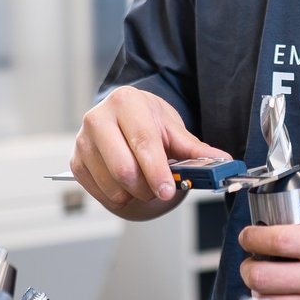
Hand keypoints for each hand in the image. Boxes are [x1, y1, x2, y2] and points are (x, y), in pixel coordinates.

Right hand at [72, 87, 228, 219]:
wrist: (123, 116)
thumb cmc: (148, 120)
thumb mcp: (173, 129)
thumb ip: (196, 149)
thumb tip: (223, 162)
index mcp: (126, 102)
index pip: (142, 142)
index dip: (156, 170)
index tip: (168, 190)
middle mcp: (99, 118)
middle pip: (123, 168)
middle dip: (147, 187)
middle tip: (161, 189)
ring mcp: (83, 141)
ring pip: (112, 185)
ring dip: (134, 195)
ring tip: (145, 183)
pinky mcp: (76, 162)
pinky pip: (100, 193)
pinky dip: (119, 198)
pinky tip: (128, 185)